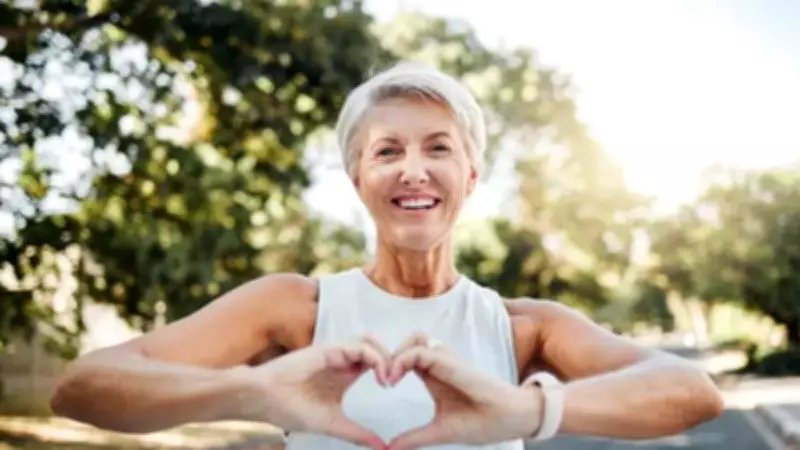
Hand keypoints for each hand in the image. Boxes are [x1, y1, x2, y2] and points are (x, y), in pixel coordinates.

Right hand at [247, 335, 391, 449]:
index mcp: (345, 374)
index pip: (376, 362)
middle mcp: (343, 360)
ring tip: (388, 378)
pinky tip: (379, 375)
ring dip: (385, 356)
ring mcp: (336, 353)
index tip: (394, 390)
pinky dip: (374, 357)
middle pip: (377, 348)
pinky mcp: (329, 350)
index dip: (390, 370)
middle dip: (393, 360)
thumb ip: (357, 433)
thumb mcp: (332, 424)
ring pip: (371, 341)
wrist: (264, 400)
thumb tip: (381, 447)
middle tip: (396, 381)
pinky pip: (359, 346)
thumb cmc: (291, 409)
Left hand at [385, 332, 542, 448]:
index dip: (390, 365)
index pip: (407, 356)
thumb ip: (415, 437)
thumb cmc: (483, 422)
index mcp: (435, 375)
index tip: (382, 386)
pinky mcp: (453, 364)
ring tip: (388, 377)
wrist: (513, 419)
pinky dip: (404, 359)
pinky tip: (395, 378)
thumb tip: (390, 449)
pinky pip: (423, 351)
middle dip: (390, 354)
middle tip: (381, 378)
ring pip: (415, 338)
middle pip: (409, 341)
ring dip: (398, 353)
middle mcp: (440, 363)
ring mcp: (448, 361)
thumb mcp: (440, 431)